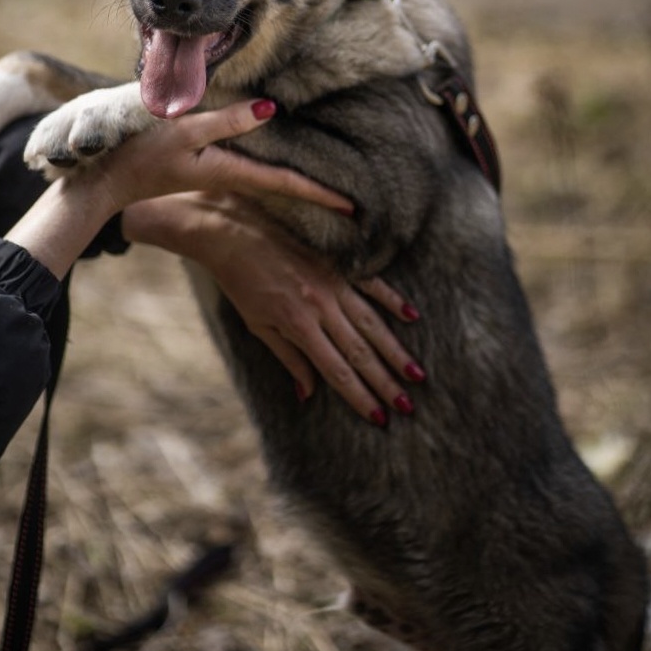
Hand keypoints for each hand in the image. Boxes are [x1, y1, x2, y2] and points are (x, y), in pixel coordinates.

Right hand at [86, 98, 350, 214]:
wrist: (102, 178)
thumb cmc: (138, 152)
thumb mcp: (182, 131)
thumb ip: (227, 121)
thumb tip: (272, 110)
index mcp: (230, 171)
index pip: (286, 183)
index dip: (321, 194)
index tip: (354, 209)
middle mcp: (229, 178)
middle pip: (283, 186)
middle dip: (316, 195)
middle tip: (353, 206)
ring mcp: (218, 174)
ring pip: (267, 180)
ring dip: (296, 184)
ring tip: (327, 189)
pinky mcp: (204, 167)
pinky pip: (248, 172)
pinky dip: (270, 173)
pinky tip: (276, 169)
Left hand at [122, 194, 425, 423]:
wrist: (233, 232)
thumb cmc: (241, 283)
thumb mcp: (258, 326)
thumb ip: (288, 358)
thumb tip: (307, 394)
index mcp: (298, 326)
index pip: (336, 370)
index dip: (359, 396)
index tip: (379, 418)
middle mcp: (321, 307)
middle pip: (359, 352)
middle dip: (385, 383)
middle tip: (408, 406)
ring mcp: (333, 283)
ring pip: (372, 324)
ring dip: (395, 352)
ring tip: (417, 375)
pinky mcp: (338, 263)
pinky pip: (371, 284)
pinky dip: (392, 300)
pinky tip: (411, 317)